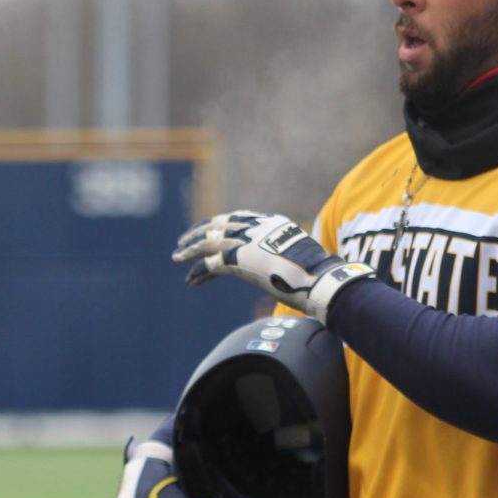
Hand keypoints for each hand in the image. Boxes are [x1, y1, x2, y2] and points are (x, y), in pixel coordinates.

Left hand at [172, 210, 374, 323]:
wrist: (319, 280)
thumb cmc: (319, 277)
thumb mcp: (304, 260)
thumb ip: (292, 258)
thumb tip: (297, 270)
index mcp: (275, 224)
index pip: (242, 218)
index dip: (224, 224)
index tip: (214, 230)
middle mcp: (258, 227)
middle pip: (221, 223)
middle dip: (201, 230)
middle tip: (185, 239)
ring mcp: (248, 242)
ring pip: (210, 240)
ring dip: (191, 248)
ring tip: (178, 256)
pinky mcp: (239, 260)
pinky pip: (210, 263)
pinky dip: (198, 271)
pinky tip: (190, 280)